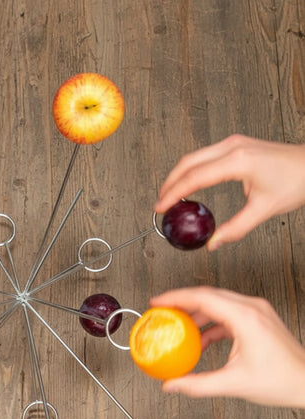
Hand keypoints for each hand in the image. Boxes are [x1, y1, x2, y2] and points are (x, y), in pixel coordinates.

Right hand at [150, 286, 304, 407]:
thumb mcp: (234, 384)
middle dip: (181, 301)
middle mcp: (252, 308)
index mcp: (245, 318)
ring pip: (217, 302)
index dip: (175, 297)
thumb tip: (172, 384)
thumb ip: (197, 384)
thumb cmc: (283, 381)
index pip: (202, 297)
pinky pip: (227, 313)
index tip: (157, 301)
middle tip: (162, 310)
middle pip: (207, 295)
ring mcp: (257, 311)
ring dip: (196, 312)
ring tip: (178, 324)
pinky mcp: (258, 318)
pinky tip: (200, 338)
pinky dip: (210, 322)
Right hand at [154, 135, 304, 249]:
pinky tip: (189, 184)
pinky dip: (191, 171)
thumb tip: (213, 242)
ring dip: (179, 176)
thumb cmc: (297, 181)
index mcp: (237, 161)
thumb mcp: (264, 209)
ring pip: (193, 157)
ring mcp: (233, 143)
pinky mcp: (235, 146)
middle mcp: (232, 147)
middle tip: (160, 204)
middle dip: (169, 183)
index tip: (161, 207)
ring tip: (170, 196)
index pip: (194, 177)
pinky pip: (204, 156)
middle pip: (187, 163)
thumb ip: (235, 228)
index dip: (174, 194)